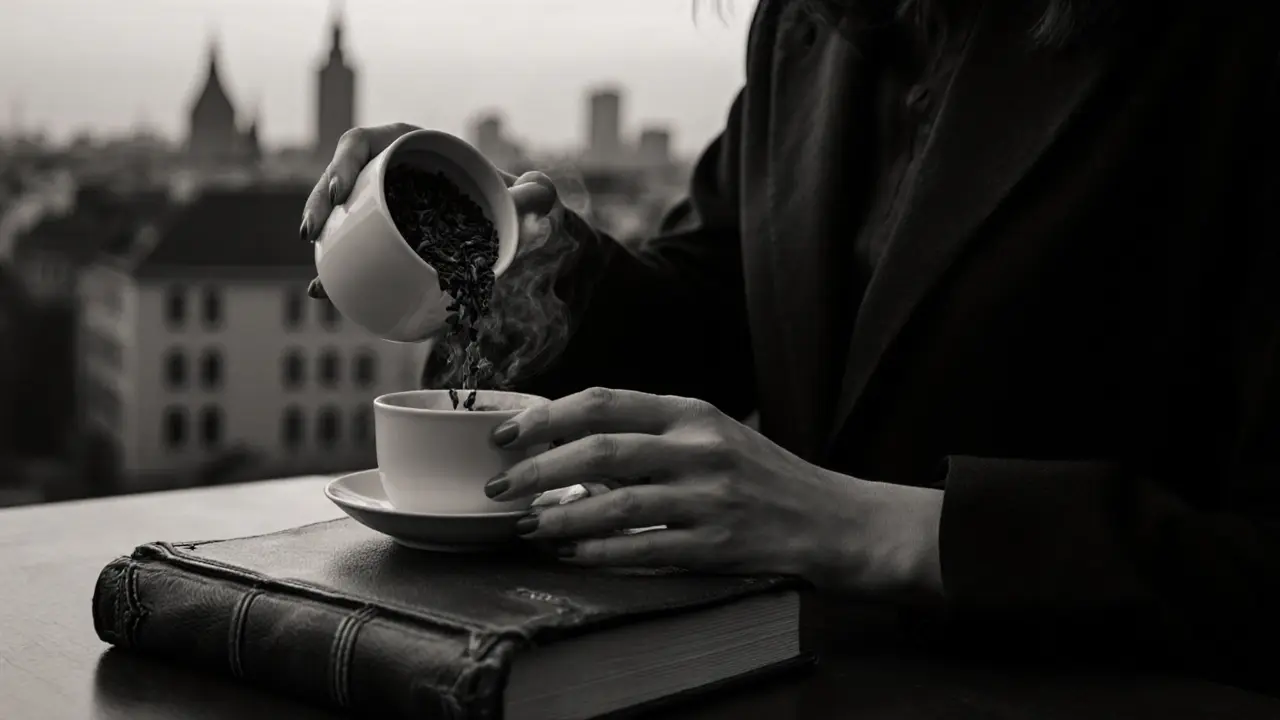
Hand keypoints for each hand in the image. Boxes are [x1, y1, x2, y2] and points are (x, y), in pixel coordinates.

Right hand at [299, 123, 562, 299]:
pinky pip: (350, 249)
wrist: (509, 227)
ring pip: (336, 215)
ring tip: (316, 273)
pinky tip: (322, 293)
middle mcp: (385, 171)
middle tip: (311, 232)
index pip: (361, 142)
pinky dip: (335, 271)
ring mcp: (378, 204)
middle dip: (318, 202)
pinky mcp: (380, 236)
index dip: (342, 163)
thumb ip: (536, 191)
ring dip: (320, 238)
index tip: (338, 192)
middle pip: (338, 178)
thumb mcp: (524, 194)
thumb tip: (536, 192)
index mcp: (407, 145)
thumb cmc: (509, 198)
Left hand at [484, 388, 944, 598]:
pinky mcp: (717, 545)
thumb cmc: (765, 475)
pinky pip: (642, 549)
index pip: (603, 402)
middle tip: (500, 485)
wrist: (836, 520)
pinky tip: (571, 556)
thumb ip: (653, 431)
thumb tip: (572, 441)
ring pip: (613, 505)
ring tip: (524, 526)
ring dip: (558, 517)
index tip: (506, 433)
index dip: (545, 417)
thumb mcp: (713, 433)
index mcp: (691, 412)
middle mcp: (698, 448)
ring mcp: (708, 498)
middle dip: (536, 468)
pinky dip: (599, 553)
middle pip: (598, 451)